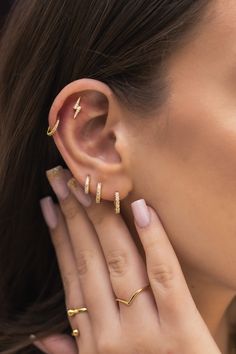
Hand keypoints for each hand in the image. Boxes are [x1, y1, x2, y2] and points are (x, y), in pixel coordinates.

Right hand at [37, 166, 220, 353]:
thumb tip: (41, 337)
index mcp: (91, 341)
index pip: (70, 274)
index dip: (57, 236)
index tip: (48, 205)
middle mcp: (112, 333)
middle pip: (89, 259)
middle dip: (73, 214)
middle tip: (63, 180)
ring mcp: (147, 329)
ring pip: (119, 260)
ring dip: (102, 218)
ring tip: (90, 185)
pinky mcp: (182, 328)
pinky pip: (165, 275)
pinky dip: (154, 240)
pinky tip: (142, 207)